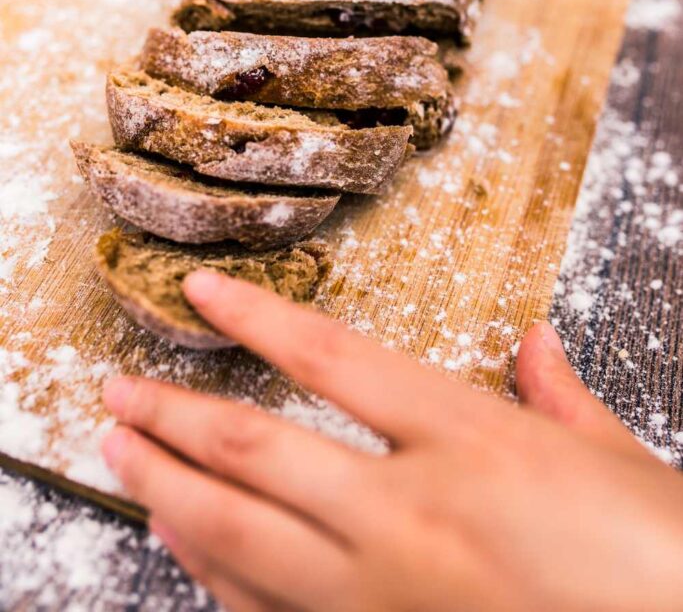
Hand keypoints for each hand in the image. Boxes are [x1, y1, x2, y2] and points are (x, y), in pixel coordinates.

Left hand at [102, 275, 682, 611]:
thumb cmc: (659, 559)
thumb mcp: (617, 458)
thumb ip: (559, 395)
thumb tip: (537, 344)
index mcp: (471, 438)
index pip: (331, 356)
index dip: (254, 316)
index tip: (199, 292)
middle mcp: (412, 511)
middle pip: (255, 447)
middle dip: (170, 416)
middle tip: (113, 391)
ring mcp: (386, 593)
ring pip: (242, 534)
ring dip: (168, 489)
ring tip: (118, 456)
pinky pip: (271, 610)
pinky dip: (214, 574)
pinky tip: (181, 546)